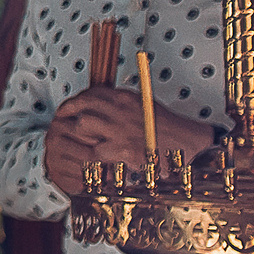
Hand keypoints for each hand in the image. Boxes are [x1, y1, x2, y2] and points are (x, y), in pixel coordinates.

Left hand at [44, 88, 209, 191]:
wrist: (191, 144)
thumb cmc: (169, 129)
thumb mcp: (143, 107)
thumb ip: (121, 105)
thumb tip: (99, 107)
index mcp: (125, 97)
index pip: (91, 92)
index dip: (76, 101)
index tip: (70, 109)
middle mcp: (121, 110)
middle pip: (82, 105)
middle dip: (69, 114)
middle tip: (62, 123)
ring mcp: (121, 129)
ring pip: (83, 125)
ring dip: (81, 135)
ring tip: (85, 142)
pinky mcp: (124, 149)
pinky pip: (96, 151)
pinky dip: (94, 158)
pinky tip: (98, 160)